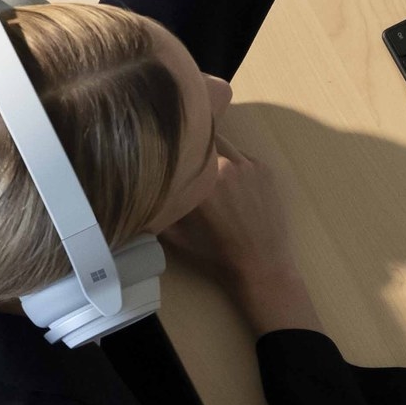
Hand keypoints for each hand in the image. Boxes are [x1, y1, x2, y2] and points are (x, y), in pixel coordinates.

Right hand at [164, 138, 320, 334]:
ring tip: (206, 166)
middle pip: (201, 140)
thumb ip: (158, 214)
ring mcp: (248, 164)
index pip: (180, 151)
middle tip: (184, 158)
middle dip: (191, 147)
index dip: (170, 150)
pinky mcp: (264, 168)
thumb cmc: (217, 255)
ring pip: (223, 143)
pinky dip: (232, 160)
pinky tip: (230, 178)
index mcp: (200, 184)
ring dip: (212, 151)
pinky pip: (241, 154)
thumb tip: (141, 197)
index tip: (162, 153)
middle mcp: (224, 167)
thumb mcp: (178, 238)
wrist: (263, 264)